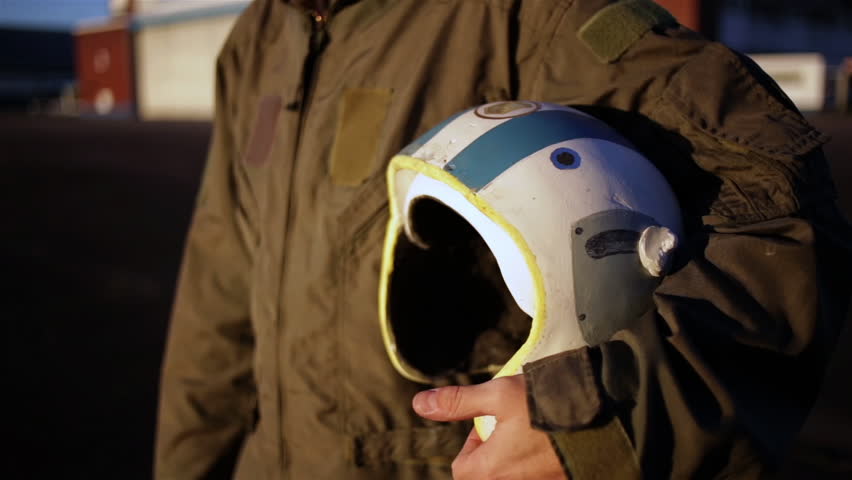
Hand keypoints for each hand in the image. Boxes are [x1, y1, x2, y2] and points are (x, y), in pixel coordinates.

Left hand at [413, 375, 567, 479]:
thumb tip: (419, 403)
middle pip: (487, 475)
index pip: (462, 468)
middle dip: (494, 455)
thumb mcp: (496, 395)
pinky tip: (552, 446)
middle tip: (513, 429)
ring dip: (517, 460)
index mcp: (489, 471)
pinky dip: (539, 465)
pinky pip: (537, 477)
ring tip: (533, 436)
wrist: (602, 419)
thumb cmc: (545, 406)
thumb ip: (457, 402)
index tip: (490, 424)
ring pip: (513, 476)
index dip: (472, 443)